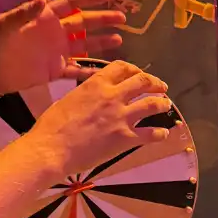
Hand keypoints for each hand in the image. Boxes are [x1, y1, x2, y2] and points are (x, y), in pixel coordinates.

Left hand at [0, 0, 125, 97]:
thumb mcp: (8, 24)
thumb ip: (26, 12)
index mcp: (46, 18)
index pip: (71, 4)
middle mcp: (56, 32)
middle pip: (84, 22)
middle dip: (103, 19)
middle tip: (122, 17)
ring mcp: (57, 52)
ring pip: (85, 45)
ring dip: (101, 41)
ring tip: (119, 39)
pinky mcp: (55, 70)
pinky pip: (76, 70)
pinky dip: (89, 71)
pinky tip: (104, 71)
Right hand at [29, 61, 171, 178]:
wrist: (51, 149)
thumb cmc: (52, 126)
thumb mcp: (68, 99)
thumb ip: (85, 94)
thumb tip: (91, 97)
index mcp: (96, 83)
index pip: (122, 67)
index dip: (134, 69)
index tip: (138, 74)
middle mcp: (113, 96)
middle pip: (142, 81)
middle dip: (155, 83)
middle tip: (161, 87)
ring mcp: (121, 117)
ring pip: (152, 104)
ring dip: (162, 103)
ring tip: (166, 105)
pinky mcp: (125, 138)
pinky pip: (150, 134)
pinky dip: (159, 134)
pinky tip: (163, 134)